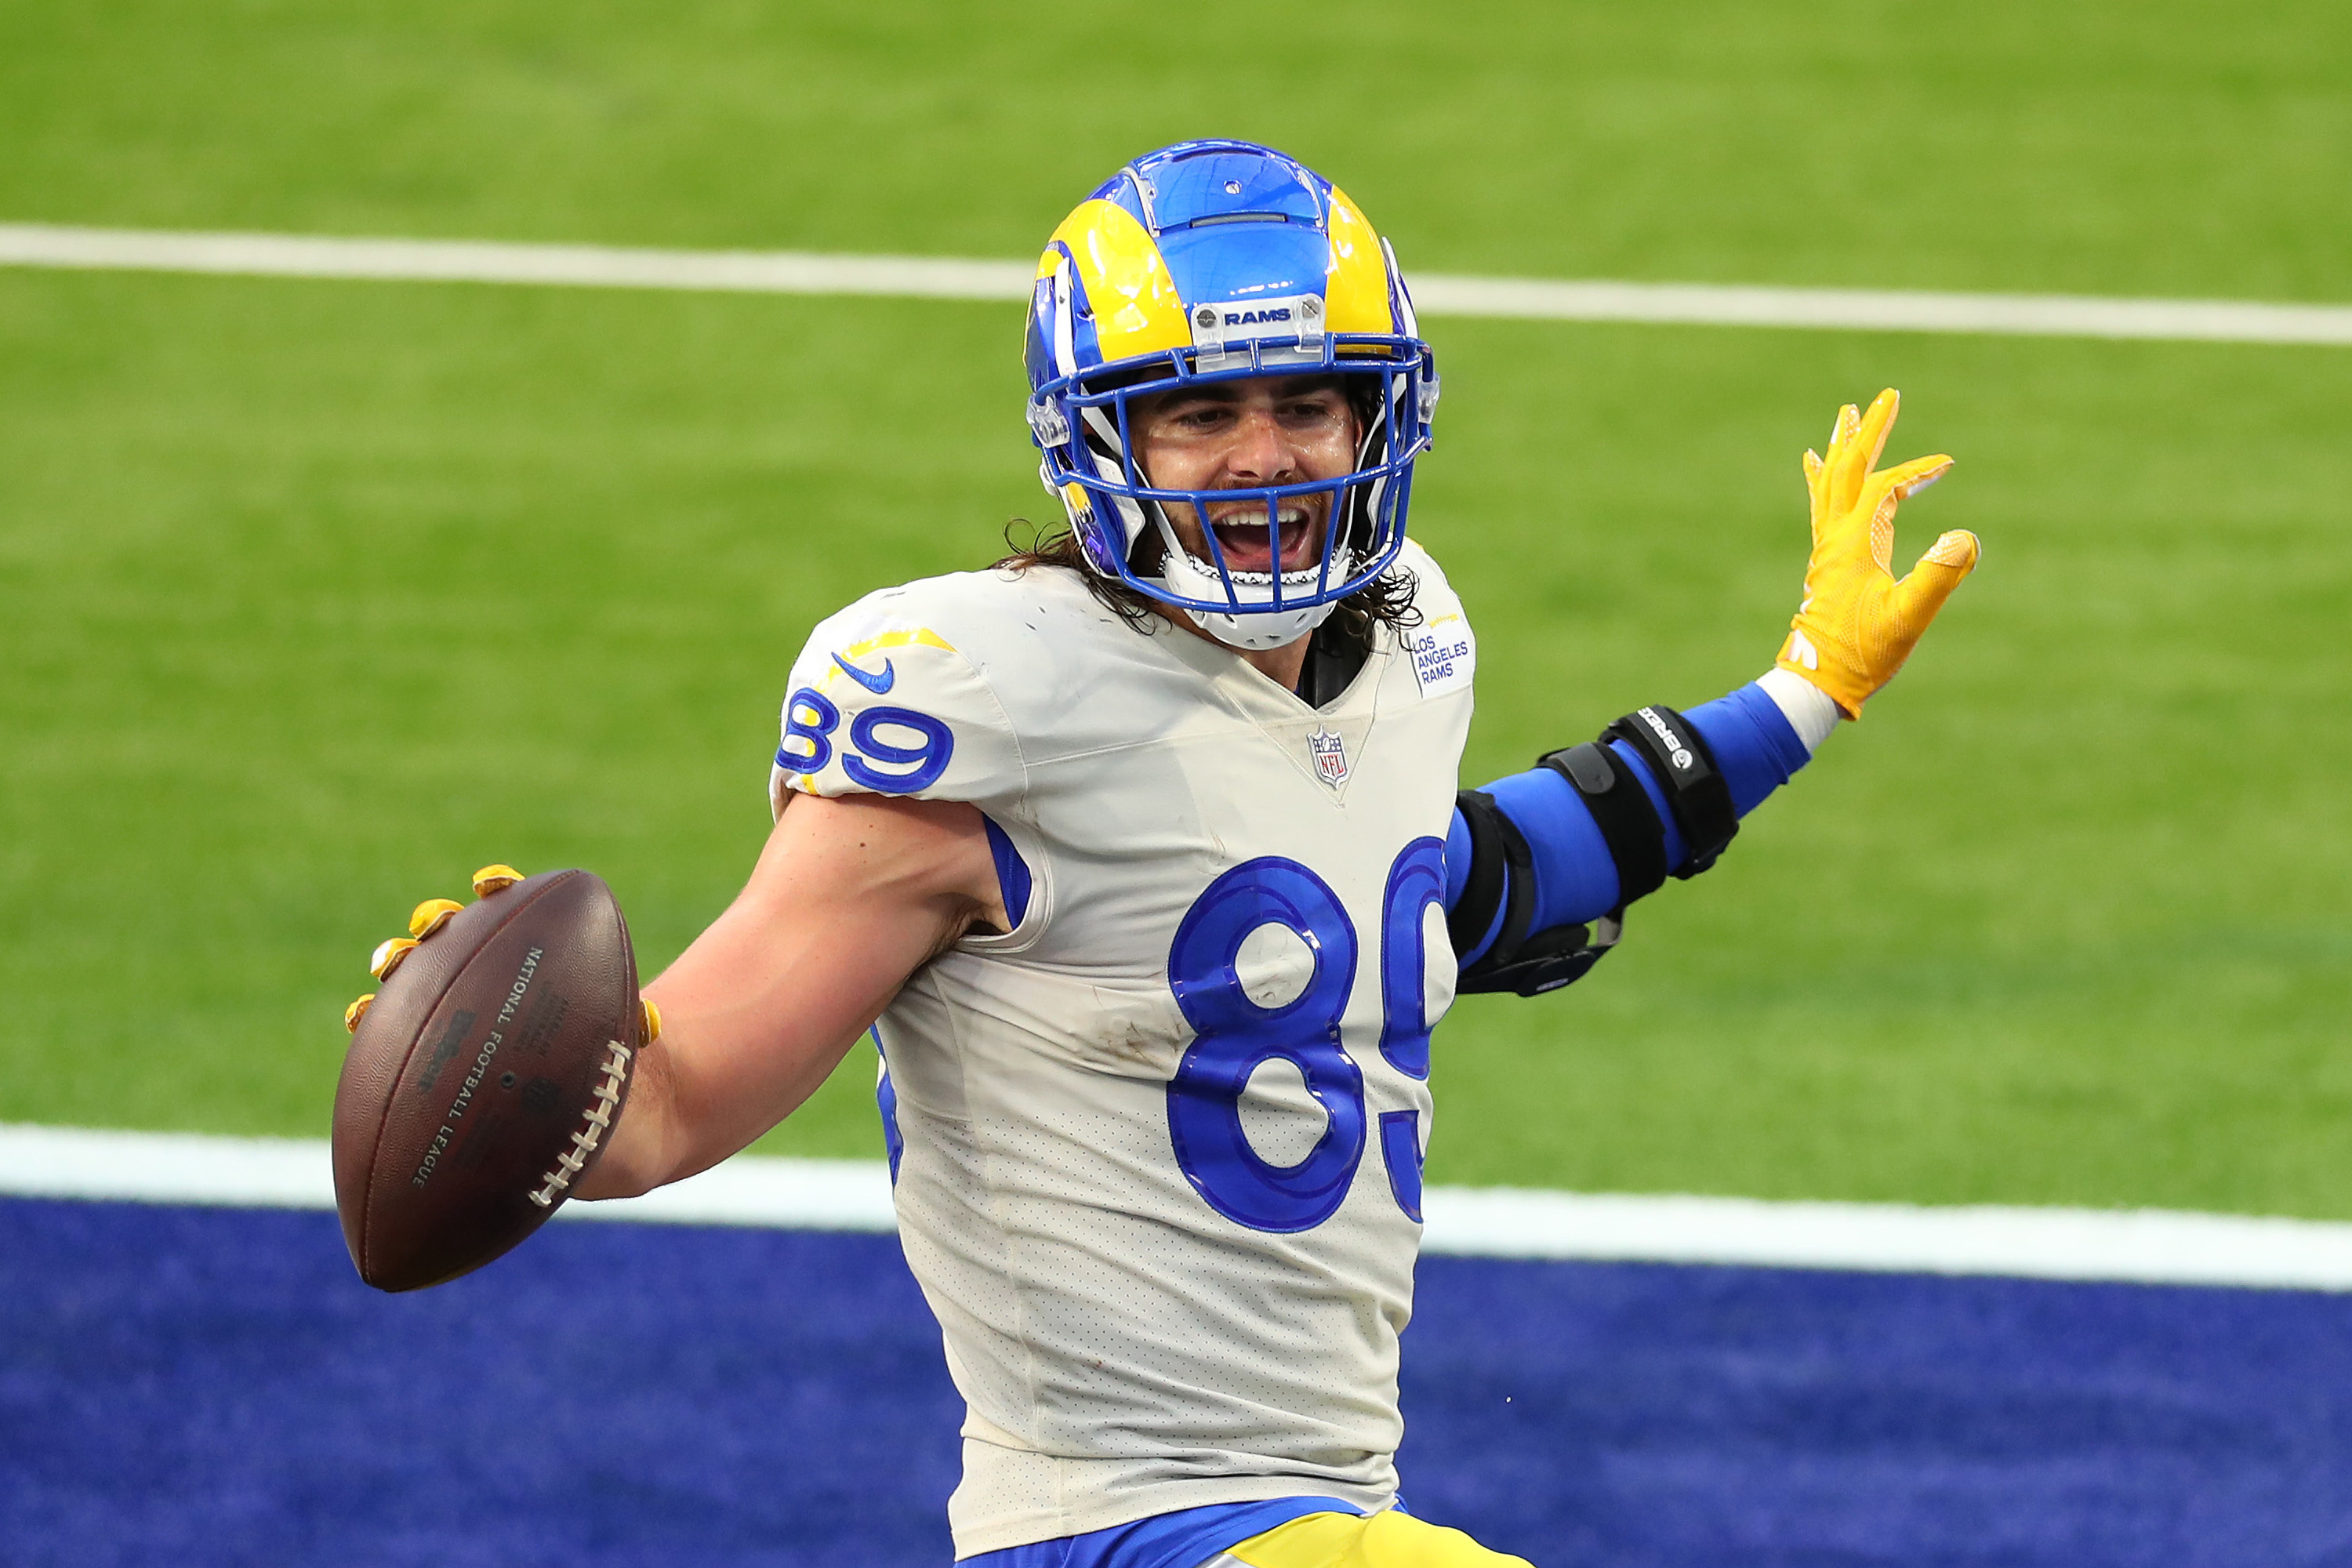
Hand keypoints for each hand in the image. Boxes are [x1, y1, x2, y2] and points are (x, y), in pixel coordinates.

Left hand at [1777, 388, 1977, 717]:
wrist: (1817, 683)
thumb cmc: (1863, 654)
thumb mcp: (1908, 618)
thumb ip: (1938, 577)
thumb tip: (1966, 538)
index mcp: (1855, 543)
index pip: (1885, 487)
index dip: (1916, 470)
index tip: (1947, 464)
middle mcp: (1835, 538)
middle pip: (1849, 469)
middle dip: (1869, 432)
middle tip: (1884, 396)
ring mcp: (1826, 548)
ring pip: (1831, 483)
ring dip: (1843, 447)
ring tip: (1845, 415)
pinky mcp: (1825, 562)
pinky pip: (1822, 506)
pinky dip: (1823, 480)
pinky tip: (1815, 464)